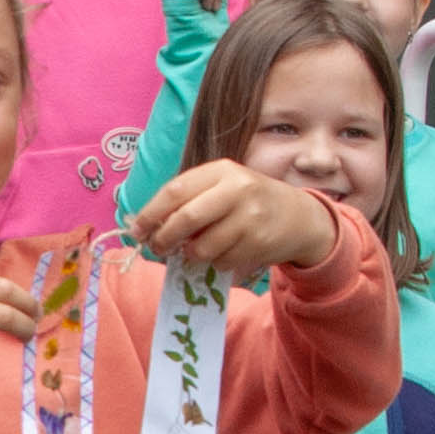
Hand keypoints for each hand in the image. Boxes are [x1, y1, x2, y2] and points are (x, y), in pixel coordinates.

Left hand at [132, 161, 341, 279]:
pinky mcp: (258, 242)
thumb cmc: (248, 201)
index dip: (151, 213)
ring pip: (202, 246)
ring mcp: (249, 217)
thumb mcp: (222, 188)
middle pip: (186, 218)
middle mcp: (236, 189)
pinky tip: (224, 252)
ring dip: (191, 255)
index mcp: (221, 170)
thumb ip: (188, 200)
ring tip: (195, 251)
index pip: (175, 191)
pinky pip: (221, 261)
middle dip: (164, 238)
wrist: (298, 216)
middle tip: (157, 248)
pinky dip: (214, 263)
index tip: (136, 230)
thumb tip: (146, 226)